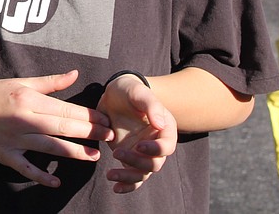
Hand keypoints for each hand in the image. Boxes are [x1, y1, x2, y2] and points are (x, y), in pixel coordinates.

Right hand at [0, 69, 111, 187]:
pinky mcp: (4, 154)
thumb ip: (51, 82)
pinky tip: (56, 180)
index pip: (66, 109)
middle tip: (109, 137)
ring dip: (74, 153)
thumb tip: (75, 74)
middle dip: (89, 133)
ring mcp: (15, 139)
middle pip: (63, 128)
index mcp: (30, 100)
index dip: (88, 116)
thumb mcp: (23, 81)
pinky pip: (25, 168)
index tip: (105, 120)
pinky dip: (41, 175)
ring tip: (93, 157)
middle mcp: (25, 119)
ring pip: (50, 147)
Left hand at [97, 73, 176, 192]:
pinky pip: (132, 177)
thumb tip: (161, 124)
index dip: (155, 150)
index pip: (167, 146)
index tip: (139, 145)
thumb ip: (151, 105)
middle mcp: (156, 144)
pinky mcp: (130, 158)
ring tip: (110, 175)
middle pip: (154, 164)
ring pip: (142, 174)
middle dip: (137, 162)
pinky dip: (126, 185)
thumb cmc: (130, 90)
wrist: (115, 94)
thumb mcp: (139, 92)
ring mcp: (143, 153)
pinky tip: (115, 187)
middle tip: (117, 153)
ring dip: (128, 178)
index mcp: (165, 128)